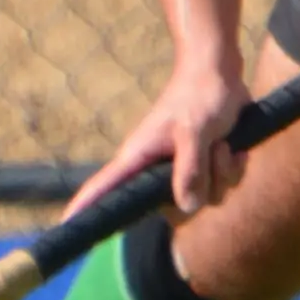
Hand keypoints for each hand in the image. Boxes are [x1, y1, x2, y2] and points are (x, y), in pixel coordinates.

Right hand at [65, 61, 251, 220]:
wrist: (220, 73)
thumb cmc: (200, 95)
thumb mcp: (194, 131)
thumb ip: (189, 169)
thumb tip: (187, 207)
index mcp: (140, 157)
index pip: (105, 186)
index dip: (85, 207)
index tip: (64, 225)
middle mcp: (156, 170)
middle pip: (177, 211)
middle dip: (204, 187)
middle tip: (213, 153)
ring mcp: (181, 171)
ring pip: (207, 199)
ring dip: (224, 172)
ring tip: (222, 143)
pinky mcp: (204, 168)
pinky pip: (223, 187)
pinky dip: (234, 168)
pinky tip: (234, 146)